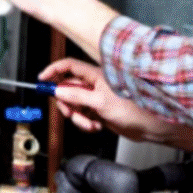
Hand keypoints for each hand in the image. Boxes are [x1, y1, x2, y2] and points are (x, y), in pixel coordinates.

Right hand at [41, 58, 192, 156]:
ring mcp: (97, 97)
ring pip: (75, 104)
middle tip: (70, 112)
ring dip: (77, 116)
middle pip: (68, 88)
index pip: (69, 66)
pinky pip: (83, 115)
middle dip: (66, 103)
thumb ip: (77, 96)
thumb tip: (59, 90)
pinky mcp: (100, 110)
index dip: (53, 71)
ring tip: (90, 122)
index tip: (42, 80)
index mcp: (96, 74)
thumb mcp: (100, 102)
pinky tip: (96, 125)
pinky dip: (85, 122)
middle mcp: (96, 84)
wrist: (150, 126)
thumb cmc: (135, 108)